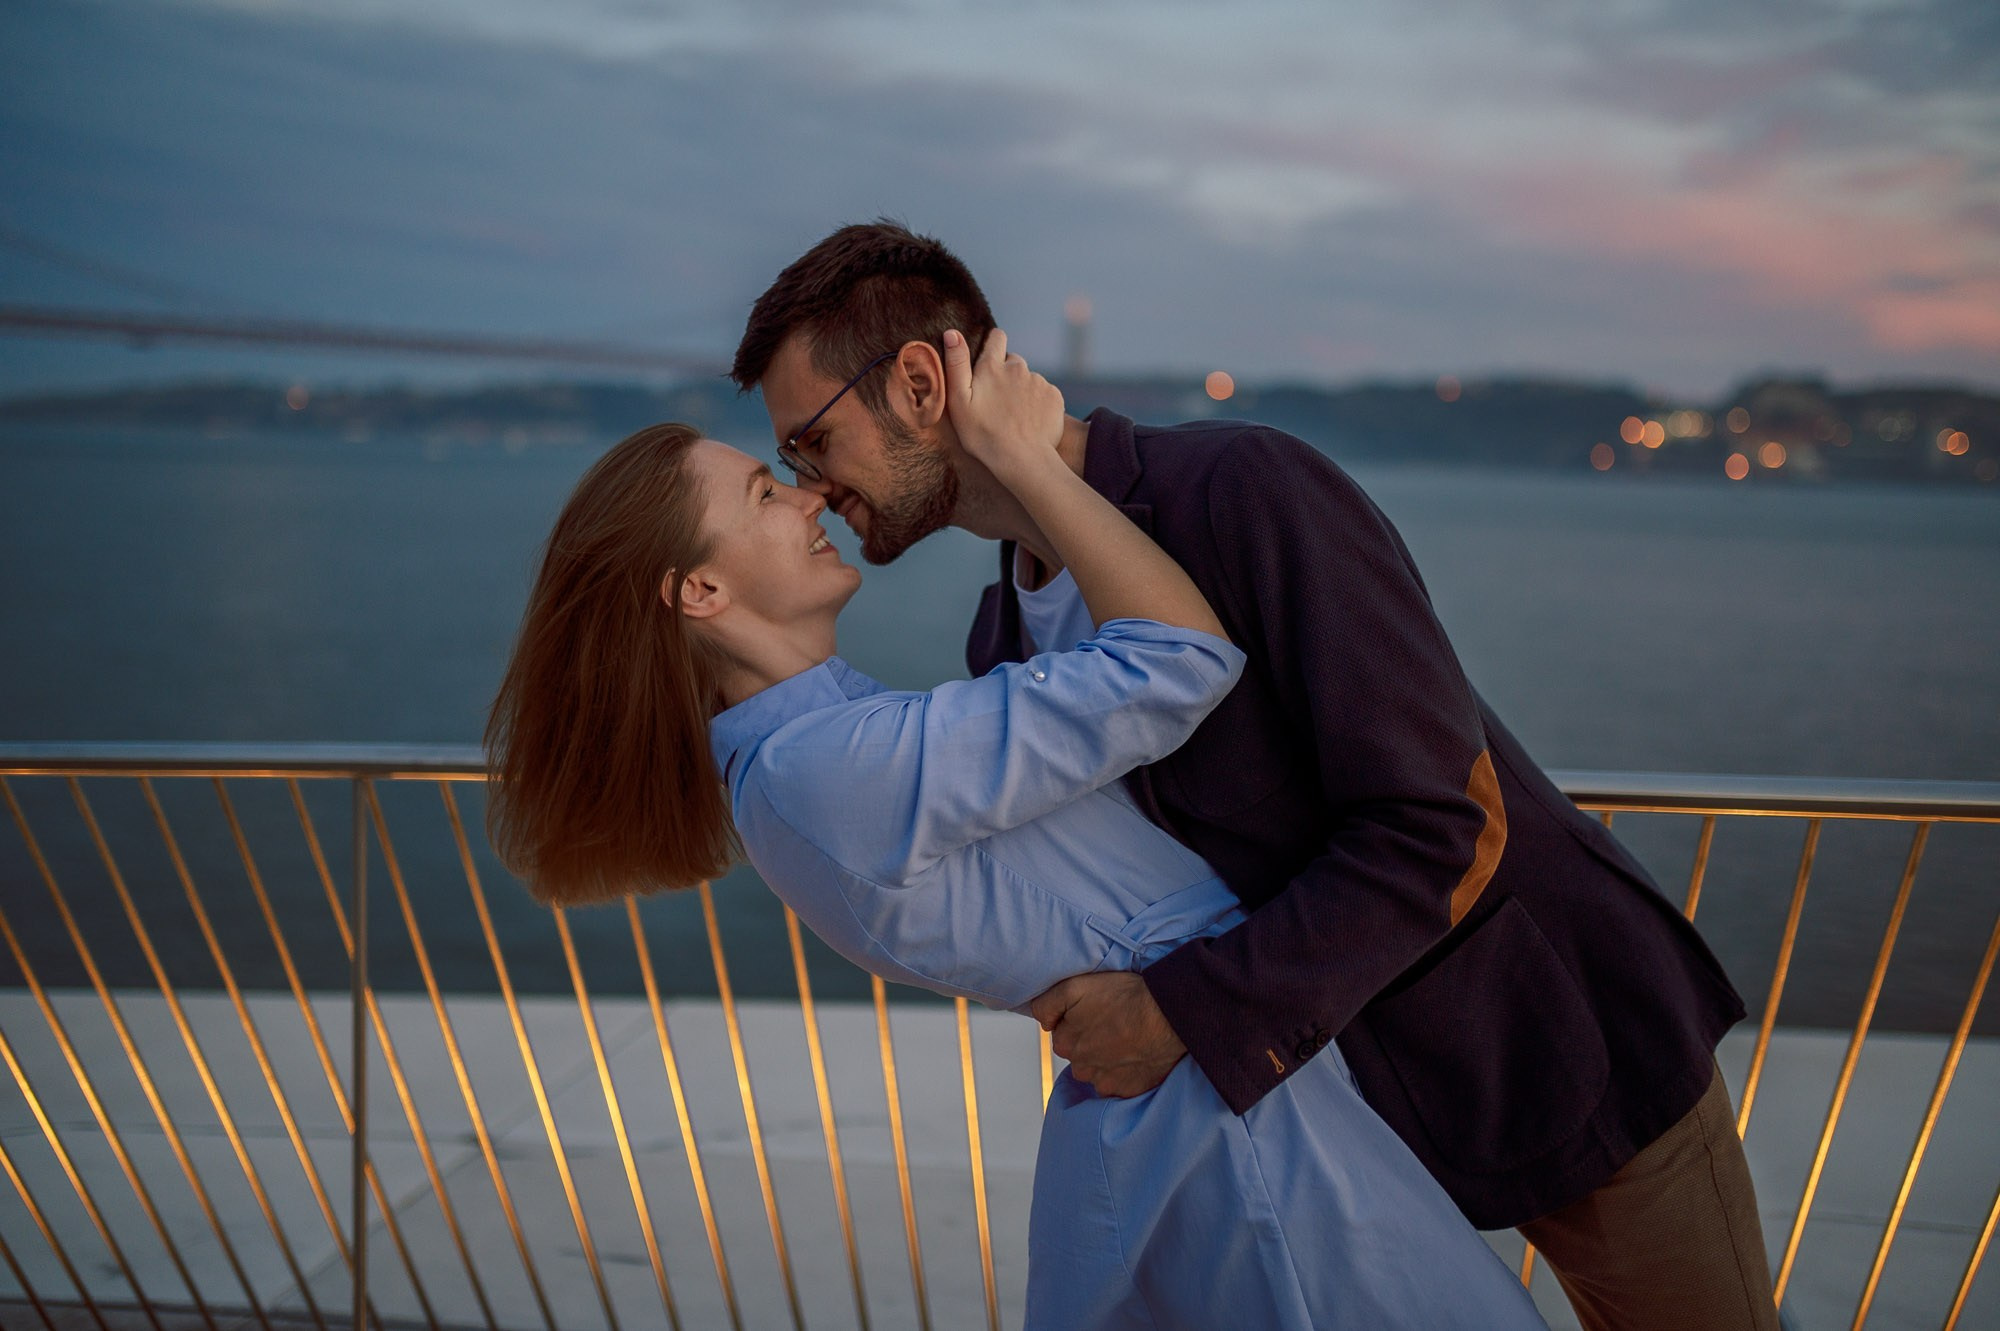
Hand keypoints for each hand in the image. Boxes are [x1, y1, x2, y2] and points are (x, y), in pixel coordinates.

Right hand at [941, 327, 1063, 480]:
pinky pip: (1044, 393)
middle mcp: (1018, 368)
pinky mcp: (1054, 396)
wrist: (1022, 460)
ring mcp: (1039, 382)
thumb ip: (956, 365)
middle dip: (1006, 374)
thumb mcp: (959, 401)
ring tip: (1013, 416)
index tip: (988, 360)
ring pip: (1028, 379)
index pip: (997, 337)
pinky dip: (1037, 403)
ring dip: (1021, 391)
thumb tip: (952, 333)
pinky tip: (1029, 421)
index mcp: (992, 367)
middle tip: (997, 401)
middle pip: (1013, 361)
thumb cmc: (983, 435)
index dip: (993, 344)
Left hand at [1029, 972, 1185, 1097]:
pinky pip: (1118, 1084)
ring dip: (1107, 1058)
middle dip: (1091, 1041)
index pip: (1062, 1034)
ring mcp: (1104, 1082)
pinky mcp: (1127, 1091)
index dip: (1078, 1021)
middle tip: (1113, 1023)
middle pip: (1080, 1054)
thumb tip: (1043, 1023)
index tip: (1095, 1013)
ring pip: (1098, 1070)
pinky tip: (1135, 1055)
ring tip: (1127, 1039)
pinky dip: (1124, 1072)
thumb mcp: (1076, 986)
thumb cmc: (1126, 997)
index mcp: (1065, 1042)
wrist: (1168, 1015)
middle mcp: (1081, 1067)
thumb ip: (1047, 1004)